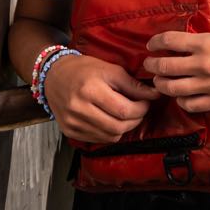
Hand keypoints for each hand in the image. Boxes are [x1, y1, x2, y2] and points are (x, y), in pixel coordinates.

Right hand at [43, 54, 159, 142]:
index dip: (141, 108)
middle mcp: (79, 108)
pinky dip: (111, 132)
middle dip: (136, 120)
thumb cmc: (84, 69)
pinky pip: (99, 139)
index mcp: (90, 90)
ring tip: (128, 115)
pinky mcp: (69, 131)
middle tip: (141, 110)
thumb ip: (133, 85)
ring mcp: (72, 122)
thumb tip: (155, 94)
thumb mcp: (110, 69)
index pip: (124, 110)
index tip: (147, 101)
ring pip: (111, 136)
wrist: (54, 76)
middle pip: (118, 126)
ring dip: (125, 127)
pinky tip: (112, 120)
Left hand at [144, 32, 209, 110]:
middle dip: (152, 65)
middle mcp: (204, 64)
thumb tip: (186, 45)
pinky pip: (189, 104)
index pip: (170, 41)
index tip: (151, 44)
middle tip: (150, 64)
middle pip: (164, 66)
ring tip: (161, 81)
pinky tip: (182, 96)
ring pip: (171, 88)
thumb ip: (207, 43)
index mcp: (208, 43)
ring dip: (162, 84)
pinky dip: (181, 100)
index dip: (155, 42)